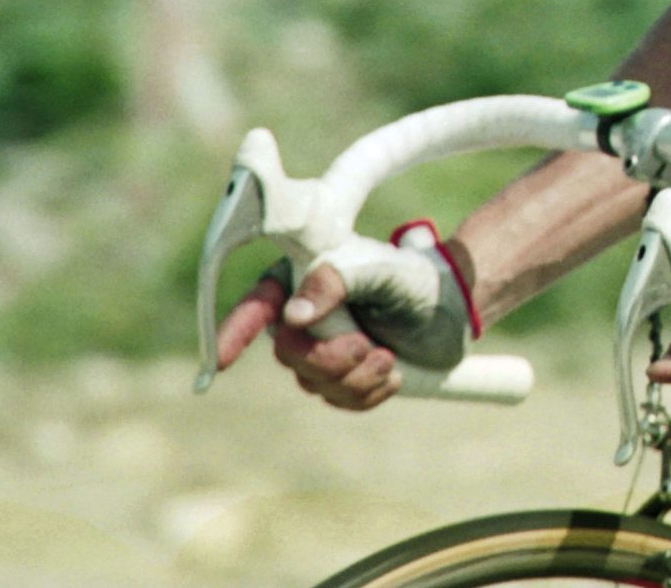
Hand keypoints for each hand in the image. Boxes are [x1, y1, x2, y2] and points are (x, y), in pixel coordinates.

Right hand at [209, 224, 475, 412]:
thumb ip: (337, 282)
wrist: (450, 308)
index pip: (257, 307)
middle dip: (330, 358)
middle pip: (289, 355)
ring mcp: (318, 351)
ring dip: (357, 376)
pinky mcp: (341, 379)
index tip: (220, 359)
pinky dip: (368, 393)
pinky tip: (392, 373)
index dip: (234, 332)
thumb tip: (293, 315)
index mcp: (300, 281)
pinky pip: (340, 401)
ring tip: (387, 354)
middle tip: (368, 345)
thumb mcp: (380, 269)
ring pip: (314, 383)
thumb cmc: (412, 277)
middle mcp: (300, 318)